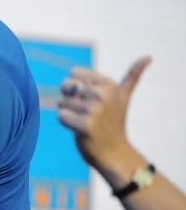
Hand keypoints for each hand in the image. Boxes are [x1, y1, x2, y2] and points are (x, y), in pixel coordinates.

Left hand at [57, 57, 150, 180]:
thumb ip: (133, 75)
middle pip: (65, 87)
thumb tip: (149, 56)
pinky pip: (61, 116)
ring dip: (69, 113)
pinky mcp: (85, 125)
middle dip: (70, 100)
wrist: (114, 152)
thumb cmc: (114, 121)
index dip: (76, 86)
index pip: (73, 74)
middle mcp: (102, 94)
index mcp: (108, 83)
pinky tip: (80, 129)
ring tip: (86, 121)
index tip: (90, 98)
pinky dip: (66, 123)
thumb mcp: (124, 95)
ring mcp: (94, 110)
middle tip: (88, 113)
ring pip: (61, 103)